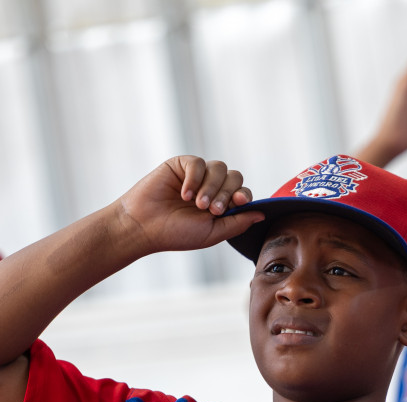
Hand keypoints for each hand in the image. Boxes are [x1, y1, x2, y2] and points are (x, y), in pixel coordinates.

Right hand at [112, 156, 262, 257]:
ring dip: (211, 187)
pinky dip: (194, 178)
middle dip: (226, 193)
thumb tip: (262, 213)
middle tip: (211, 210)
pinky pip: (198, 163)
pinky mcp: (181, 165)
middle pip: (234, 177)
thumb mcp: (212, 233)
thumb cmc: (176, 234)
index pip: (243, 193)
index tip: (240, 201)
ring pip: (219, 168)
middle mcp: (211, 188)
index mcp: (221, 205)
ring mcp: (197, 175)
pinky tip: (184, 194)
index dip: (244, 195)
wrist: (144, 227)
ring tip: (197, 204)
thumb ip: (238, 223)